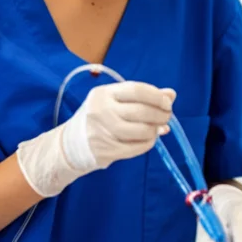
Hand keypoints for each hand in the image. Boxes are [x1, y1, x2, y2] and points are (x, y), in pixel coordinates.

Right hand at [17, 81, 174, 197]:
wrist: (70, 144)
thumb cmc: (98, 118)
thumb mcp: (114, 101)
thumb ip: (142, 96)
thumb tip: (171, 94)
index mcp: (103, 94)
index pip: (136, 90)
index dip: (157, 96)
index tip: (168, 102)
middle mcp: (101, 111)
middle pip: (141, 111)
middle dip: (161, 114)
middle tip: (167, 117)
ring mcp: (103, 132)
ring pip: (141, 131)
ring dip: (155, 130)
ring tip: (158, 128)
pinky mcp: (107, 151)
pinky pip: (137, 147)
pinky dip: (149, 143)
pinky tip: (150, 139)